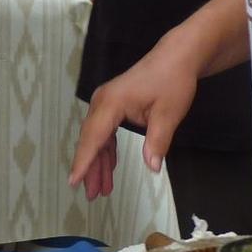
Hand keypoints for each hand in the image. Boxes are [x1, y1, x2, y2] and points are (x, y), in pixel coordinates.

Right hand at [68, 37, 199, 198]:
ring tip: (101, 190)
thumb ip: (157, 141)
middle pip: (91, 139)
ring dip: (98, 162)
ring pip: (96, 138)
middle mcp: (103, 101)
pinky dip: (106, 150)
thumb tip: (152, 168)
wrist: (177, 56)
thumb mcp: (169, 113)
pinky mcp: (114, 105)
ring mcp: (106, 102)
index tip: (73, 182)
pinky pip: (105, 132)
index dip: (83, 161)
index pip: (94, 137)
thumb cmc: (173, 81)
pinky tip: (109, 168)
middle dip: (90, 168)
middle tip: (92, 195)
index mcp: (112, 102)